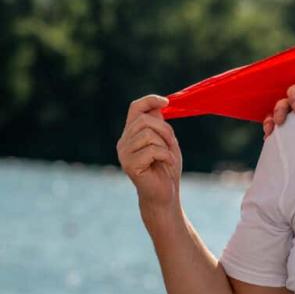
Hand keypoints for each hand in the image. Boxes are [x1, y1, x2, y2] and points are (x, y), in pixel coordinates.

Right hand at [117, 95, 181, 210]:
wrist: (166, 193)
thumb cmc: (166, 167)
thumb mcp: (167, 141)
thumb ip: (160, 125)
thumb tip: (159, 105)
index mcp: (131, 134)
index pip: (135, 108)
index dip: (149, 100)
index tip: (166, 102)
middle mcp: (124, 142)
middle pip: (145, 120)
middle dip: (165, 130)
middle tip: (170, 145)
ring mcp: (124, 154)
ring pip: (148, 134)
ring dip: (165, 145)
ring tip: (166, 157)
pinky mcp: (130, 165)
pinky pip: (152, 150)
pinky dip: (166, 156)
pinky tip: (166, 164)